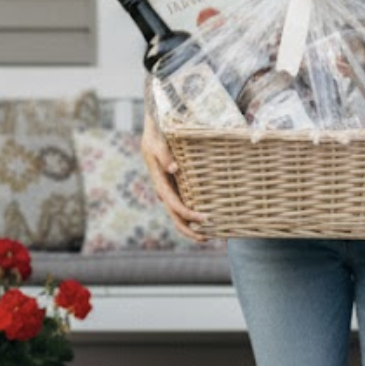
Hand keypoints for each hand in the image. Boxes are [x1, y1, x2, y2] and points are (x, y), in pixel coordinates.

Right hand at [141, 114, 210, 241]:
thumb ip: (164, 154)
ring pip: (179, 214)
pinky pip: (184, 203)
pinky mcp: (177, 185)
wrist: (153, 126)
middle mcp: (164, 189)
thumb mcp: (156, 140)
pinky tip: (207, 219)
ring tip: (211, 235)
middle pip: (175, 216)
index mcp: (159, 181)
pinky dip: (193, 214)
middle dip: (190, 230)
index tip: (204, 218)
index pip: (173, 204)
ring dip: (192, 226)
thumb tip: (174, 169)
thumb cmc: (156, 132)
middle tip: (208, 239)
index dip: (187, 213)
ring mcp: (170, 188)